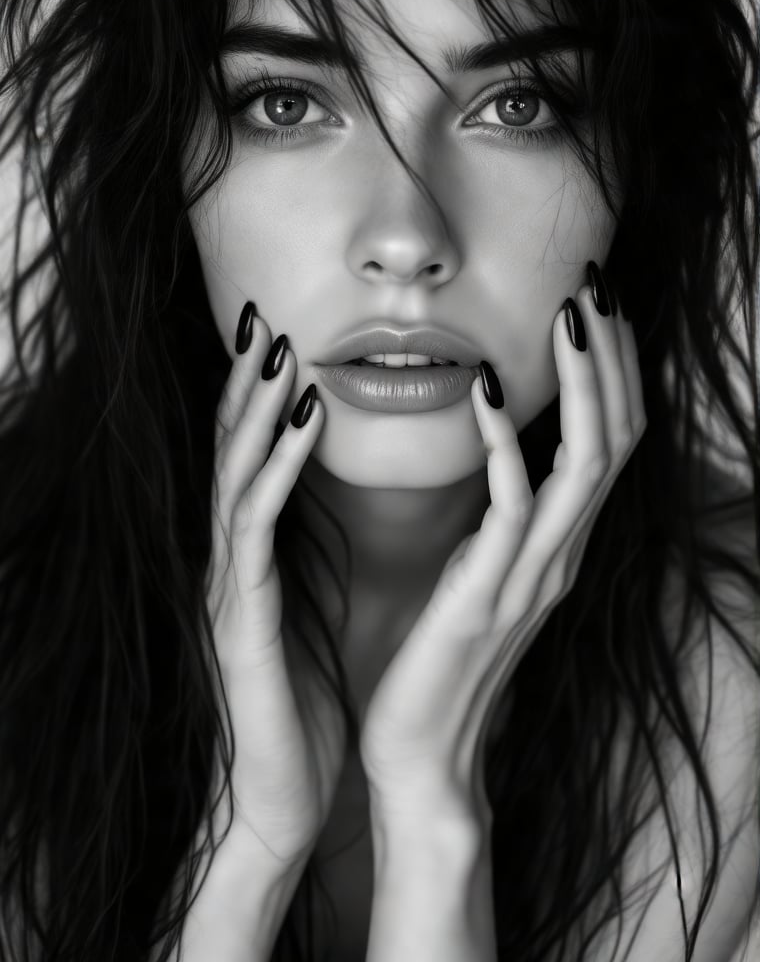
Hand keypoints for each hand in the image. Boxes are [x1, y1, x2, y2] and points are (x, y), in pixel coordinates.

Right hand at [206, 306, 344, 870]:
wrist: (283, 793)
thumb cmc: (303, 700)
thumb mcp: (312, 608)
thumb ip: (312, 551)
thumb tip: (337, 501)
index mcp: (252, 556)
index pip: (250, 460)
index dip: (259, 398)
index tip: (280, 335)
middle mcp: (231, 558)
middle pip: (230, 451)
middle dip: (244, 382)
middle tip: (261, 313)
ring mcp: (228, 581)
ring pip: (235, 472)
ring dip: (255, 405)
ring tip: (277, 346)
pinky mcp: (240, 611)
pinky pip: (256, 522)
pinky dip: (280, 463)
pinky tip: (303, 420)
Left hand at [358, 280, 646, 830]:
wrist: (421, 753)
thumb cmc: (441, 654)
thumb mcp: (482, 570)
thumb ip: (502, 516)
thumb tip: (503, 452)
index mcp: (560, 545)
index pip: (613, 441)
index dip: (614, 371)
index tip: (595, 304)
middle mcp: (563, 555)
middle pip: (619, 439)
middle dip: (612, 358)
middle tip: (595, 285)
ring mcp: (535, 577)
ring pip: (588, 464)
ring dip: (583, 384)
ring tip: (568, 314)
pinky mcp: (489, 596)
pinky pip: (514, 507)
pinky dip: (507, 444)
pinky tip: (487, 391)